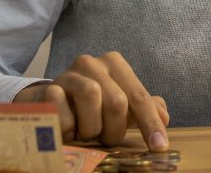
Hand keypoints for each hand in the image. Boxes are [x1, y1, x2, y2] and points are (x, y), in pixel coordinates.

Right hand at [13, 51, 169, 149]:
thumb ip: (143, 108)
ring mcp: (68, 74)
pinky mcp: (48, 88)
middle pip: (117, 101)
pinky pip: (65, 113)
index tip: (159, 148)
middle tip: (106, 138)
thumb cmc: (89, 106)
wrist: (46, 101)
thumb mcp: (119, 104)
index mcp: (114, 64)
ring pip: (91, 98)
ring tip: (86, 133)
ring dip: (92, 128)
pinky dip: (70, 130)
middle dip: (115, 129)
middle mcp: (92, 63)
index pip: (139, 96)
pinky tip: (68, 132)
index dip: (151, 124)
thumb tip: (164, 116)